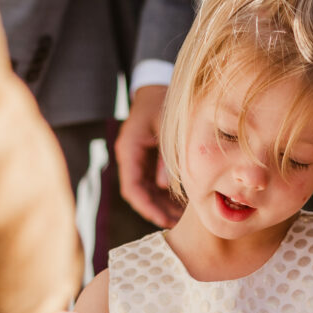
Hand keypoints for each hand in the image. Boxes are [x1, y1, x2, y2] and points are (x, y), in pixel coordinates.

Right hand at [115, 83, 180, 226]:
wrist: (156, 86)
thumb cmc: (162, 102)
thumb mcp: (166, 127)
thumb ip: (165, 157)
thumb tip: (165, 187)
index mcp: (129, 150)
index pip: (132, 188)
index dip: (146, 207)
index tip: (163, 220)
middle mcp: (130, 157)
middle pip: (139, 193)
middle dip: (156, 210)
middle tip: (178, 225)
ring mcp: (137, 158)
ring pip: (147, 190)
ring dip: (162, 204)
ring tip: (183, 218)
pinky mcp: (147, 158)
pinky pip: (153, 181)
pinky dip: (166, 193)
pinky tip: (182, 202)